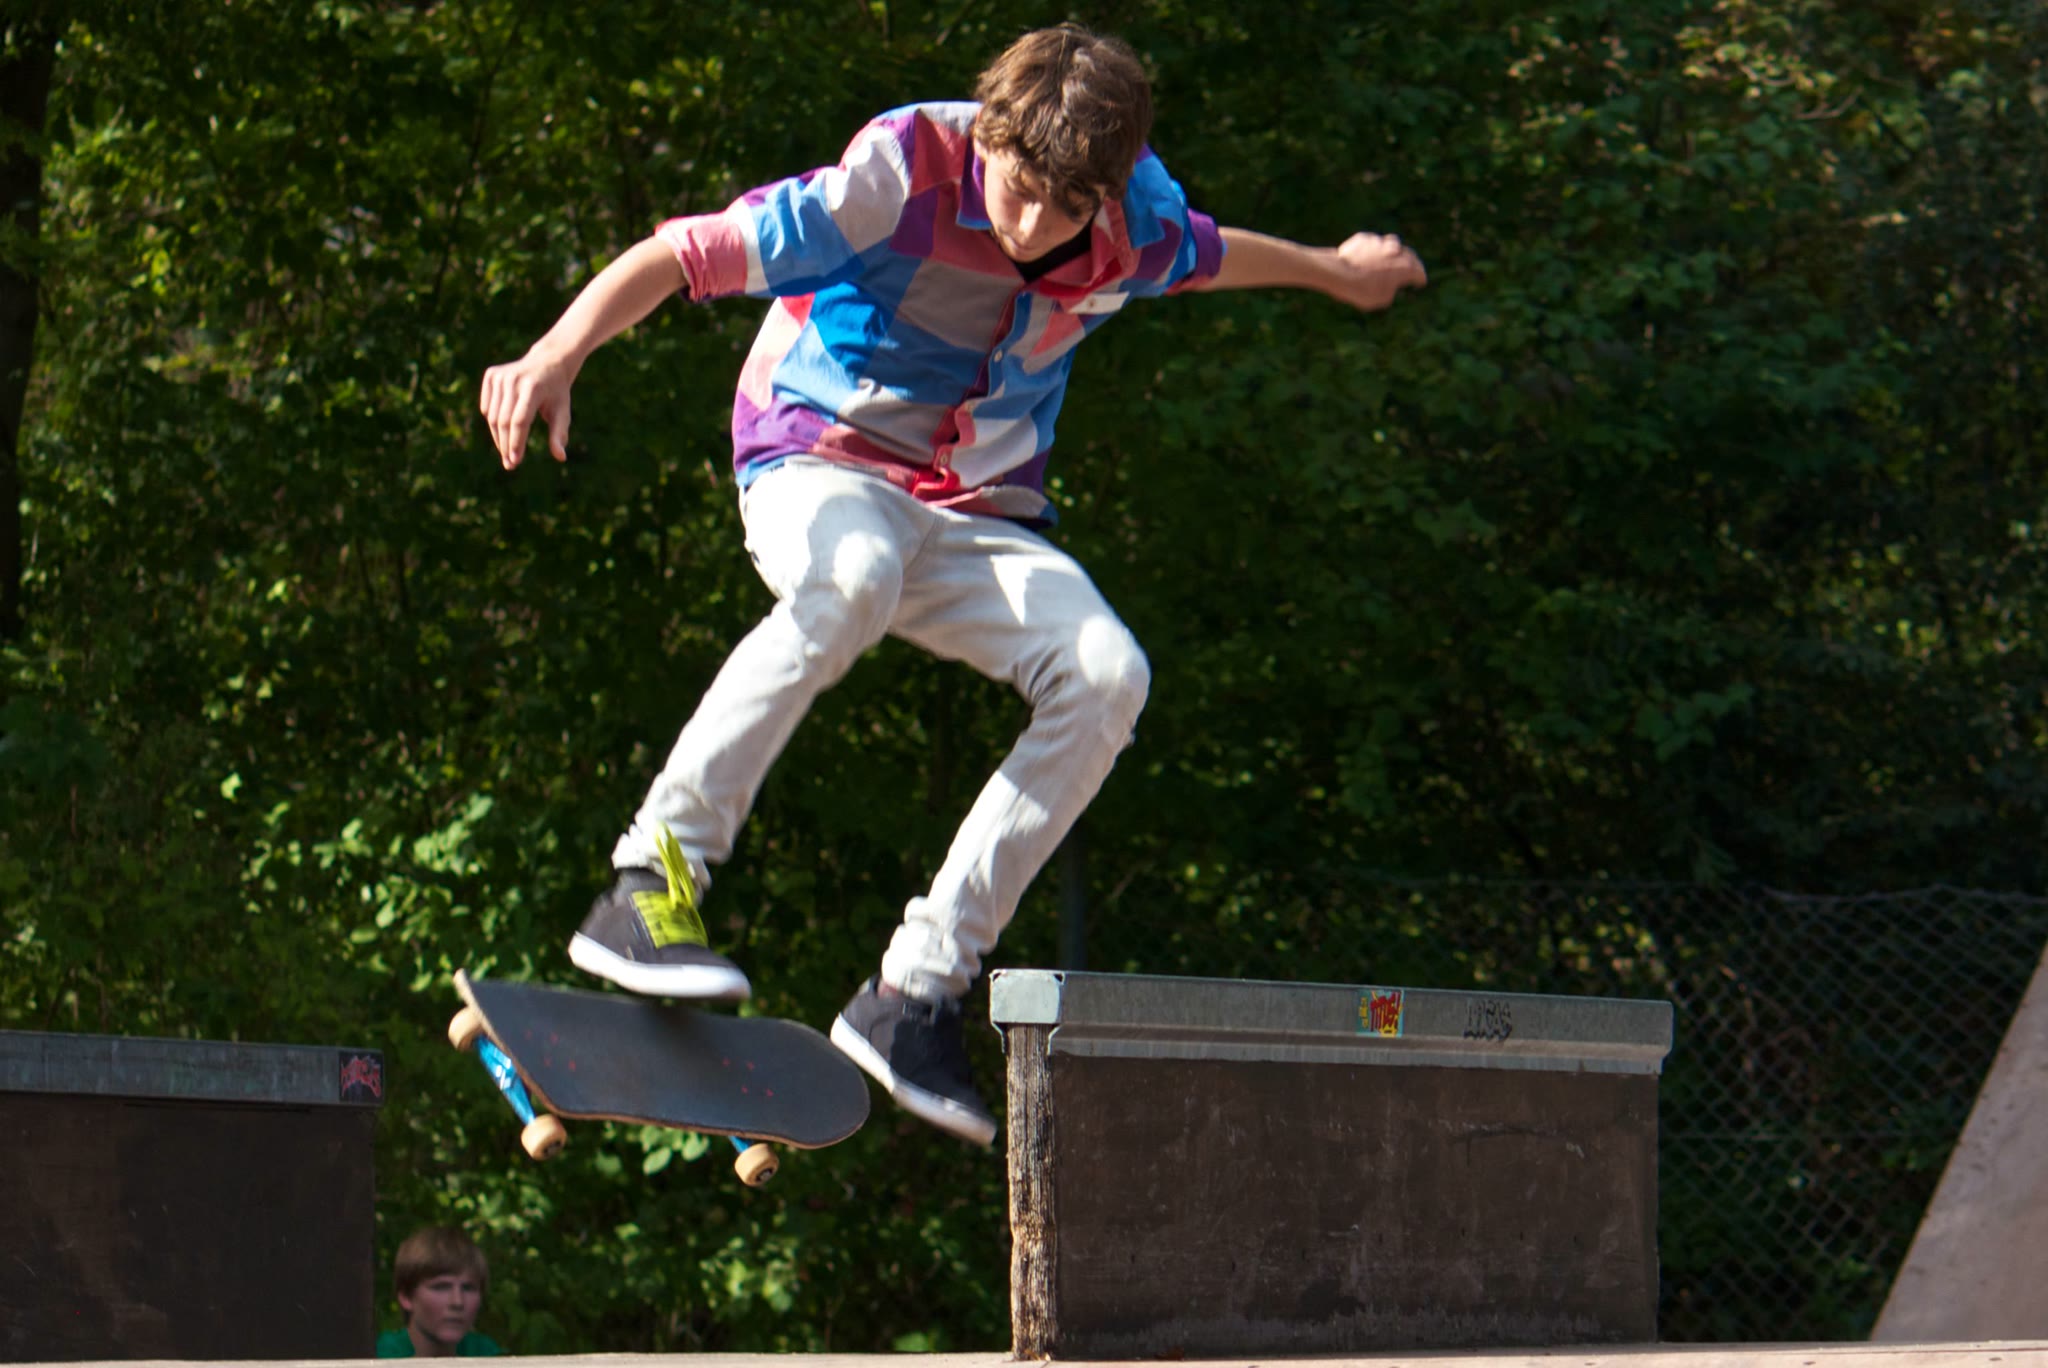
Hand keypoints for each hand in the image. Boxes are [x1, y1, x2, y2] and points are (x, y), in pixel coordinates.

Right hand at [479, 347, 575, 469]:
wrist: (548, 362)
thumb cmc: (557, 392)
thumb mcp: (562, 412)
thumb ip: (559, 434)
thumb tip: (561, 457)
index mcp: (533, 388)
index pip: (520, 421)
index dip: (516, 443)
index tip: (515, 462)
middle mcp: (514, 379)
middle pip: (503, 421)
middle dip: (505, 445)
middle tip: (510, 464)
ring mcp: (500, 376)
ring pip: (492, 416)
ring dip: (498, 438)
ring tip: (507, 453)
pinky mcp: (491, 375)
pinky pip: (487, 407)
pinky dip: (492, 422)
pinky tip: (502, 430)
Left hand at [1327, 232, 1426, 311]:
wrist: (1339, 273)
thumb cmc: (1361, 290)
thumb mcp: (1381, 299)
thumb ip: (1390, 291)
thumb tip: (1390, 285)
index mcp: (1405, 267)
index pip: (1418, 273)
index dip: (1420, 279)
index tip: (1420, 282)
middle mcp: (1396, 251)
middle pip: (1409, 255)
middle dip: (1412, 262)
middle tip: (1412, 267)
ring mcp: (1380, 242)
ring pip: (1392, 244)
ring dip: (1395, 250)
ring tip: (1393, 256)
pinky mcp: (1364, 238)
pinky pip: (1372, 243)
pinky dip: (1374, 249)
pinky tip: (1369, 255)